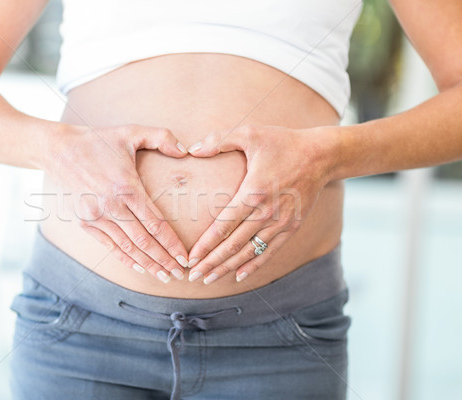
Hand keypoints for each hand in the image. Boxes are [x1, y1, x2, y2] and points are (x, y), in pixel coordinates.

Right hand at [43, 123, 189, 281]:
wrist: (59, 150)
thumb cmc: (100, 140)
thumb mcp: (132, 131)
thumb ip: (163, 137)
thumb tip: (186, 151)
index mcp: (127, 188)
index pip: (156, 224)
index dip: (172, 244)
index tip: (186, 258)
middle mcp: (112, 207)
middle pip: (144, 241)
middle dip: (165, 260)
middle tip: (181, 274)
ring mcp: (96, 217)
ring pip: (128, 248)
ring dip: (148, 264)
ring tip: (165, 276)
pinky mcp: (85, 223)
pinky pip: (109, 247)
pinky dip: (126, 259)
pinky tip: (141, 268)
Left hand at [185, 125, 334, 283]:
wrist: (321, 155)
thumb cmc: (282, 142)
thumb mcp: (250, 133)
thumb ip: (218, 140)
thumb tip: (191, 149)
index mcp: (253, 192)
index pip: (223, 226)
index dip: (205, 245)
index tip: (189, 258)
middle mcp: (267, 212)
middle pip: (233, 245)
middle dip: (210, 263)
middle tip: (192, 275)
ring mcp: (281, 222)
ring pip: (249, 252)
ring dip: (227, 268)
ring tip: (208, 279)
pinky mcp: (292, 227)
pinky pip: (270, 251)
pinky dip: (253, 265)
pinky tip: (238, 276)